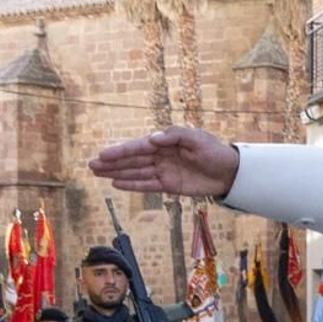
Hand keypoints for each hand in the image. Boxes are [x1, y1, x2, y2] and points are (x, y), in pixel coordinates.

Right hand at [89, 126, 240, 197]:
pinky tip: (116, 184)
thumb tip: (152, 138)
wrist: (231, 172)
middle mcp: (161, 156)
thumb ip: (175, 135)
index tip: (103, 154)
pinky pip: (147, 185)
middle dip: (112, 162)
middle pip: (133, 160)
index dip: (120, 151)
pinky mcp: (169, 185)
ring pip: (136, 172)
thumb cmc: (215, 151)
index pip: (139, 146)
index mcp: (165, 142)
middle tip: (91, 165)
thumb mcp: (198, 138)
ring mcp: (163, 171)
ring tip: (98, 173)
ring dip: (117, 173)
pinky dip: (132, 185)